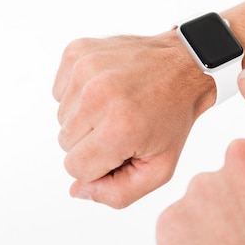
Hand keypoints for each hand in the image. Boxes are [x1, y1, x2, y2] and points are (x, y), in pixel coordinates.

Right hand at [53, 32, 214, 207]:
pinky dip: (78, 94)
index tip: (123, 146)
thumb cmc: (173, 118)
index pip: (76, 167)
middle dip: (92, 141)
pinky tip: (107, 87)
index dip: (100, 163)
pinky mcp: (77, 51)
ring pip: (62, 118)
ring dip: (85, 117)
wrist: (185, 65)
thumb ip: (118, 193)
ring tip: (117, 104)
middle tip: (123, 123)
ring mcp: (85, 69)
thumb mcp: (160, 168)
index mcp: (119, 127)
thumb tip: (76, 190)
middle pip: (65, 143)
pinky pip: (60, 92)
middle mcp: (97, 95)